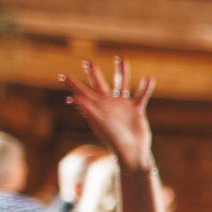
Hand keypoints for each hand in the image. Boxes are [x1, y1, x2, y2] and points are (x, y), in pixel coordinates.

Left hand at [62, 56, 155, 172]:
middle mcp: (108, 105)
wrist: (132, 152)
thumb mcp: (100, 123)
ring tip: (121, 59)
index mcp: (97, 108)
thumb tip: (74, 98)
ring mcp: (123, 106)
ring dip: (122, 72)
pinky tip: (149, 78)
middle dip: (94, 74)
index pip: (82, 93)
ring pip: (122, 85)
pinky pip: (141, 95)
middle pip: (100, 85)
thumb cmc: (114, 140)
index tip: (62, 76)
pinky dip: (146, 87)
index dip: (72, 85)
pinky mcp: (136, 110)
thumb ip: (88, 109)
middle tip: (87, 62)